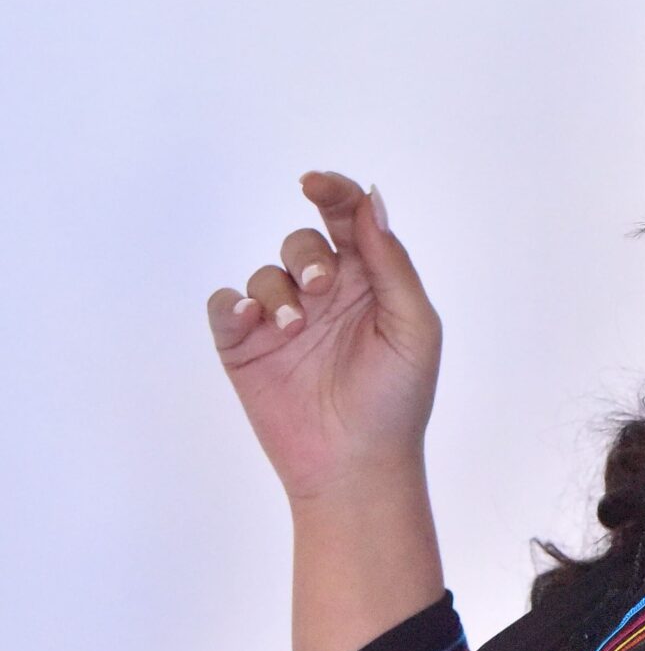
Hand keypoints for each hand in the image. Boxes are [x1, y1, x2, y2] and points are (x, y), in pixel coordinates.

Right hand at [206, 171, 443, 505]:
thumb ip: (392, 264)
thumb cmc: (397, 401)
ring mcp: (282, 320)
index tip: (314, 184)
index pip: (347, 218)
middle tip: (319, 287)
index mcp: (369, 282)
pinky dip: (231, 305)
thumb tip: (372, 201)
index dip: (332, 191)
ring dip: (276, 290)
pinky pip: (225, 306)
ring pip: (264, 272)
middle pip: (302, 240)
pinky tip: (252, 321)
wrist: (357, 466)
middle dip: (306, 254)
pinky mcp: (246, 348)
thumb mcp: (414, 328)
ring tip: (294, 328)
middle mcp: (324, 295)